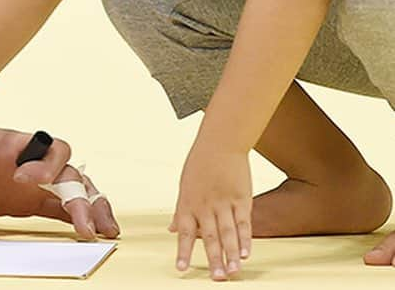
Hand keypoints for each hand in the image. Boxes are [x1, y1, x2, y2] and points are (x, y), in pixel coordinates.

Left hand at [0, 127, 119, 238]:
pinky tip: (94, 230)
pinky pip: (63, 207)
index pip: (48, 148)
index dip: (45, 165)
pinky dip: (80, 217)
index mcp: (15, 145)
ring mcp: (36, 183)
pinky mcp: (33, 200)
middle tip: (85, 222)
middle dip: (82, 195)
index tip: (21, 179)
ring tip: (107, 228)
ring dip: (92, 206)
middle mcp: (32, 162)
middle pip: (69, 172)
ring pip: (75, 189)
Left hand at [170, 139, 251, 280]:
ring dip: (230, 256)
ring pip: (228, 233)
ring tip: (232, 273)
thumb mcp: (184, 185)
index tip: (181, 269)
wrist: (219, 142)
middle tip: (216, 279)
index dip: (183, 251)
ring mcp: (224, 202)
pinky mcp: (242, 199)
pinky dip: (245, 239)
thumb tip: (172, 229)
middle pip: (210, 237)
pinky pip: (244, 223)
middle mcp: (205, 205)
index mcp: (188, 202)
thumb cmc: (200, 163)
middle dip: (213, 260)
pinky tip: (245, 254)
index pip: (185, 232)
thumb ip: (181, 211)